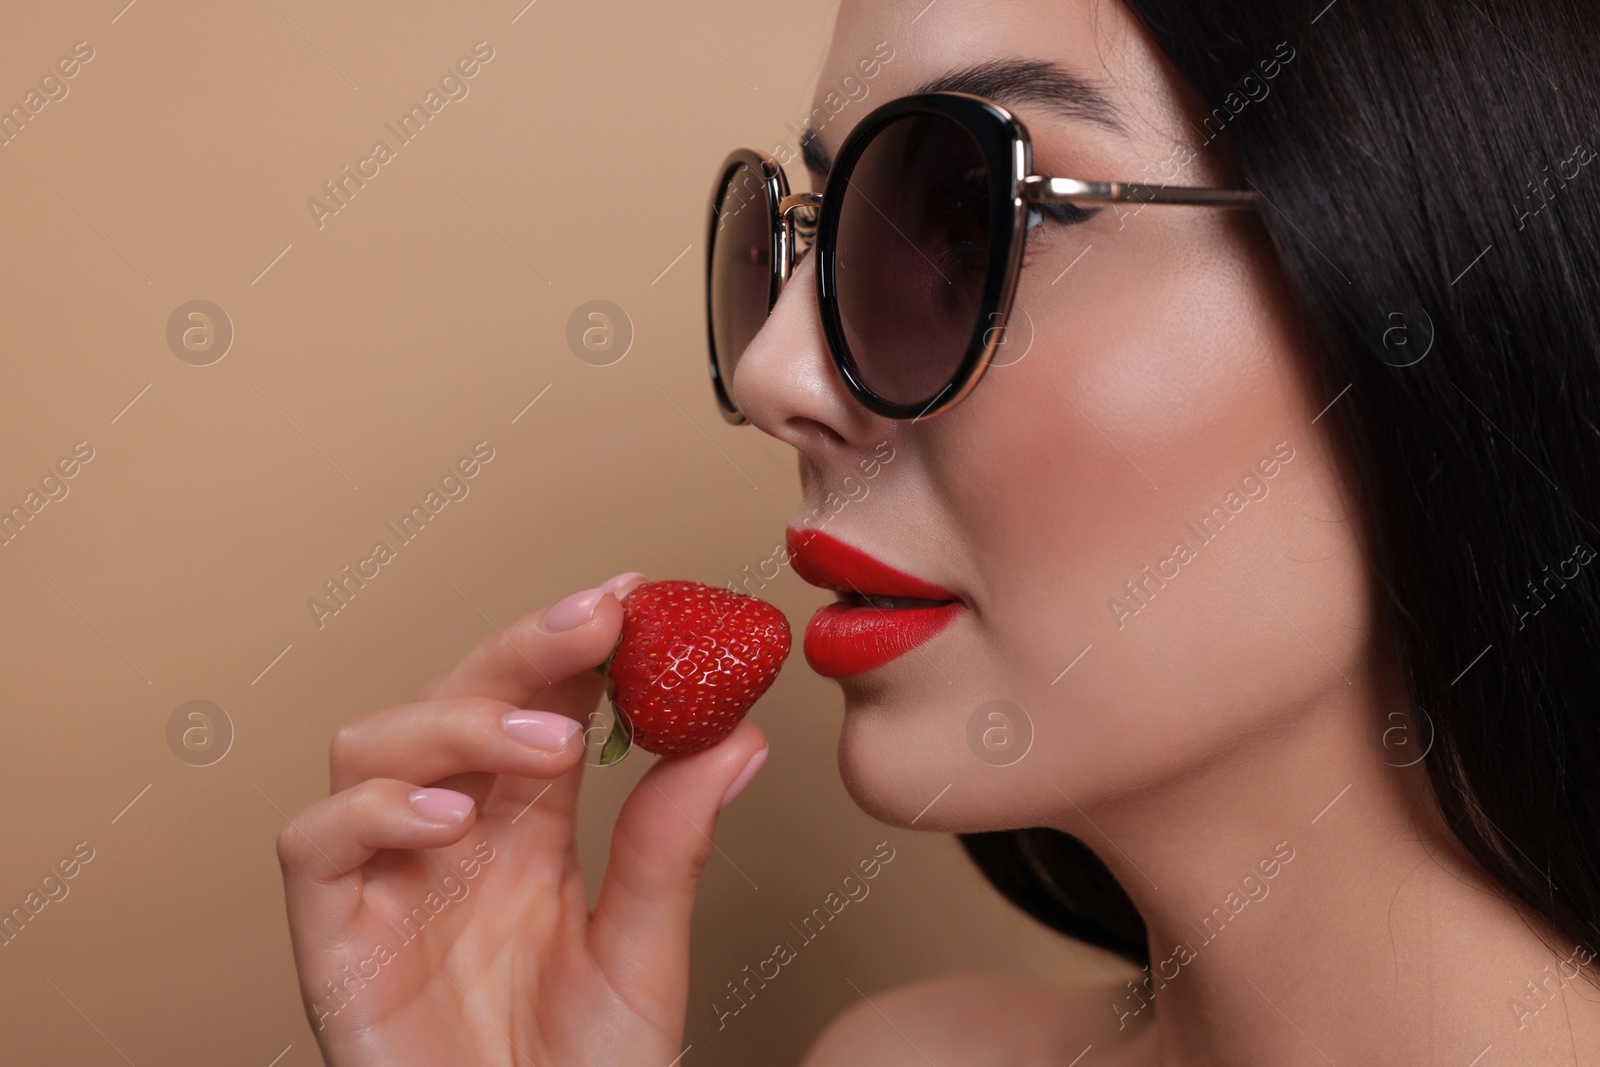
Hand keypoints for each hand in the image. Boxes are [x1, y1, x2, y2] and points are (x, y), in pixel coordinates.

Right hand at [276, 573, 770, 1065]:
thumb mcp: (643, 952)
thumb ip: (672, 844)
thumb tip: (739, 735)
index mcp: (526, 826)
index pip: (538, 702)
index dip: (574, 643)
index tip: (635, 594)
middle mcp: (450, 834)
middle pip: (456, 697)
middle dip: (524, 648)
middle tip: (601, 619)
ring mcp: (385, 877)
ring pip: (374, 741)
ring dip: (458, 722)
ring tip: (549, 747)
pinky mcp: (332, 935)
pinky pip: (317, 843)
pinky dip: (375, 810)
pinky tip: (450, 817)